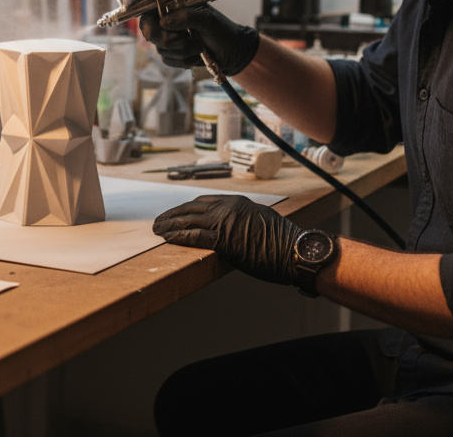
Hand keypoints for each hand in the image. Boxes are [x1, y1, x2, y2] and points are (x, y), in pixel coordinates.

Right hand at [139, 4, 259, 74]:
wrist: (233, 53)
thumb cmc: (223, 31)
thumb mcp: (208, 19)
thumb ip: (186, 17)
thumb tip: (163, 22)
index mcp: (175, 6)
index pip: (149, 8)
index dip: (149, 18)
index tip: (161, 26)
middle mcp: (168, 20)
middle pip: (149, 31)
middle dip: (168, 39)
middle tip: (186, 39)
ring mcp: (169, 37)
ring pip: (160, 48)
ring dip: (182, 51)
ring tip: (199, 47)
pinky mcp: (173, 54)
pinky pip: (167, 60)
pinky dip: (183, 61)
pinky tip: (196, 55)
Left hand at [152, 194, 301, 284]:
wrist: (294, 250)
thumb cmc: (282, 241)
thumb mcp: (260, 219)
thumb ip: (242, 219)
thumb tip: (232, 228)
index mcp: (236, 201)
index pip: (203, 201)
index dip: (186, 208)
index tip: (175, 213)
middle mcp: (227, 207)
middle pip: (191, 208)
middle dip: (172, 215)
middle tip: (158, 221)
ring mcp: (224, 221)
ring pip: (188, 220)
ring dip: (169, 225)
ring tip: (157, 230)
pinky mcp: (223, 238)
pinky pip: (194, 236)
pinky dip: (179, 237)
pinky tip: (168, 239)